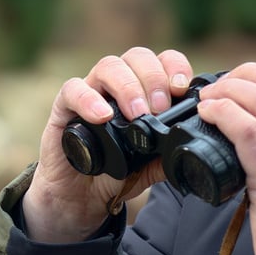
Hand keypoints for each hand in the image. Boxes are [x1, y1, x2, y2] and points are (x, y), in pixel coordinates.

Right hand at [22, 47, 193, 242]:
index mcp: (145, 90)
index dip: (175, 67)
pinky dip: (89, 99)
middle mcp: (118, 84)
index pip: (163, 60)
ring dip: (128, 86)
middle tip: (161, 107)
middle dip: (154, 78)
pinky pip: (72, 89)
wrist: (80, 197)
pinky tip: (103, 116)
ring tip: (138, 114)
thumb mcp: (150, 166)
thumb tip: (190, 150)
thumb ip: (167, 155)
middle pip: (137, 57)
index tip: (183, 88)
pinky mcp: (64, 108)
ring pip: (109, 66)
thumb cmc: (116, 172)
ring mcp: (91, 92)